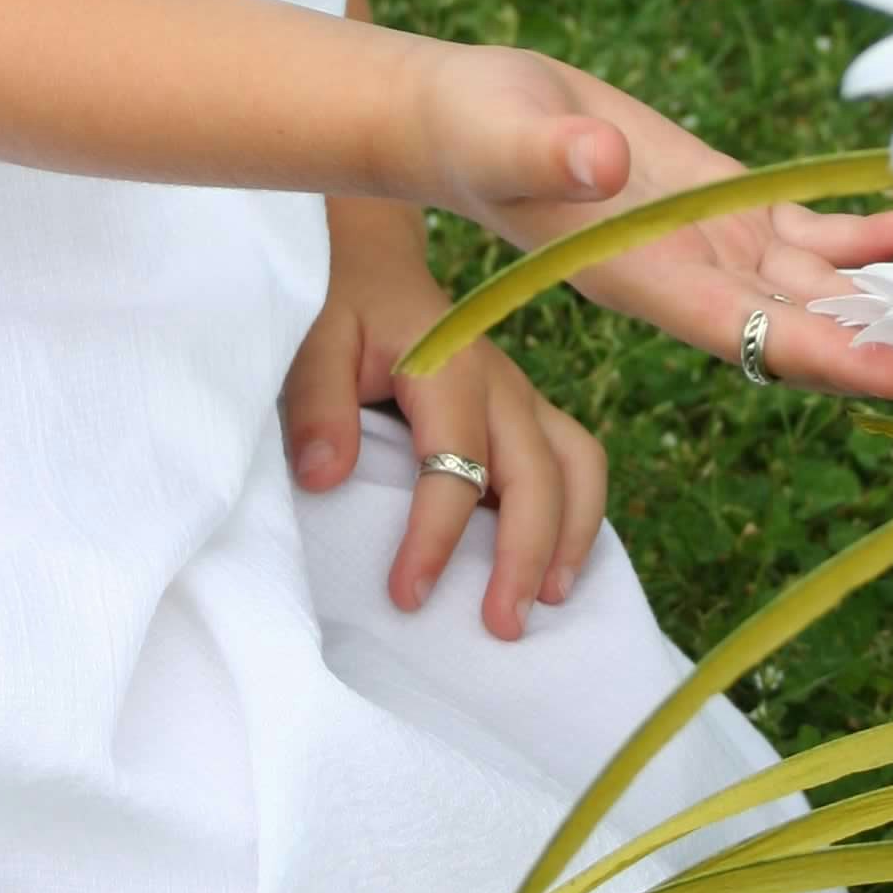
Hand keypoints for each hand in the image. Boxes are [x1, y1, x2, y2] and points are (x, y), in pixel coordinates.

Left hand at [279, 201, 607, 640]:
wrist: (372, 267)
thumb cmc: (341, 309)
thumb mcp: (313, 342)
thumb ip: (316, 405)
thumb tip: (325, 478)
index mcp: (450, 368)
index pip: (456, 466)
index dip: (435, 536)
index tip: (406, 596)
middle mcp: (502, 384)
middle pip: (539, 474)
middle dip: (527, 554)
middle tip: (501, 626)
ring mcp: (522, 398)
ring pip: (578, 465)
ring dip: (574, 536)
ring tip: (549, 601)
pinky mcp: (527, 411)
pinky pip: (575, 462)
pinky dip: (578, 515)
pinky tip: (556, 565)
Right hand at [455, 60, 892, 401]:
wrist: (464, 111)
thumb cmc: (469, 126)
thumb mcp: (501, 132)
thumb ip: (548, 154)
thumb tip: (597, 161)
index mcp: (644, 278)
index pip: (755, 336)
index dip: (837, 357)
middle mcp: (696, 279)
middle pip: (818, 330)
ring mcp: (718, 245)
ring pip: (833, 288)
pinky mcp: (728, 201)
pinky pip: (821, 232)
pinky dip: (881, 235)